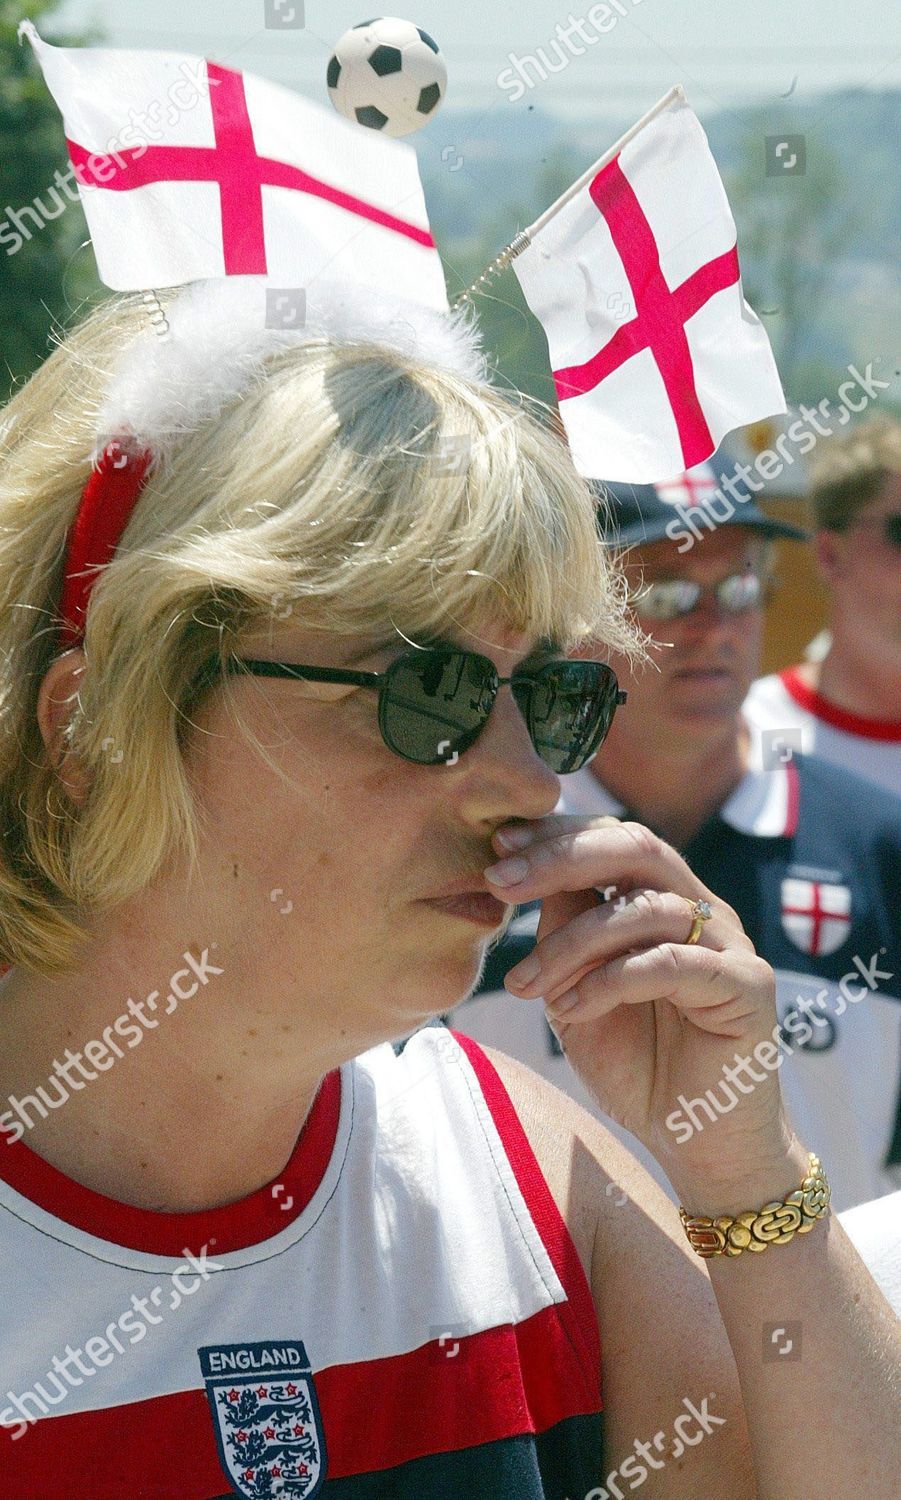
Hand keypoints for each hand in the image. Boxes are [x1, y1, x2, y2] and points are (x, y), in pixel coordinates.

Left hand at [484, 815, 801, 1208]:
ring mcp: (729, 945)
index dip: (556, 834)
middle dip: (561, 858)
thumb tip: (520, 873)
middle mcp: (701, 911)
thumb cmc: (638, 1065)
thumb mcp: (576, 991)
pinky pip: (672, 964)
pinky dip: (611, 980)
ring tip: (526, 984)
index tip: (497, 843)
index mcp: (663, 900)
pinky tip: (571, 1008)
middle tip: (502, 882)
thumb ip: (561, 933)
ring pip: (646, 908)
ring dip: (572, 942)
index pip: (613, 838)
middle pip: (636, 848)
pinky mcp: (747, 987)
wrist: (698, 1143)